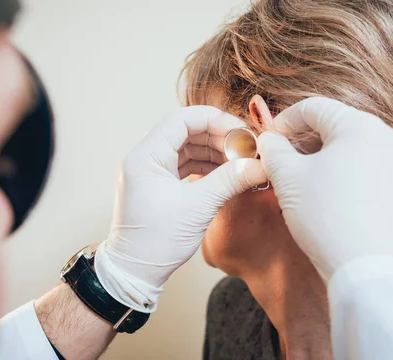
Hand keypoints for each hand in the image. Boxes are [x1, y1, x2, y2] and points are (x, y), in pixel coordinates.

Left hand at [95, 106, 266, 310]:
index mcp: (145, 157)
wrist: (134, 272)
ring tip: (239, 161)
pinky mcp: (156, 184)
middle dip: (217, 136)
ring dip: (213, 151)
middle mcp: (144, 158)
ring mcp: (149, 171)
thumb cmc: (156, 243)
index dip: (214, 120)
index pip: (181, 119)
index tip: (240, 131)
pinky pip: (183, 163)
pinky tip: (226, 172)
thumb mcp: (198, 208)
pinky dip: (205, 165)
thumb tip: (258, 165)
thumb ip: (229, 181)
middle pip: (185, 130)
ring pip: (186, 146)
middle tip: (244, 148)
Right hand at [257, 97, 392, 279]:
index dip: (284, 120)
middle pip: (336, 125)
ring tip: (301, 178)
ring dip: (323, 156)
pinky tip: (327, 195)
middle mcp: (388, 138)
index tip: (268, 138)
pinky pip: (368, 169)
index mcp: (360, 125)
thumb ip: (273, 149)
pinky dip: (344, 173)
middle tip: (281, 158)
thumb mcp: (288, 177)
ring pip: (353, 147)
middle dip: (304, 139)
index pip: (314, 107)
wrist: (366, 269)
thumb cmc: (326, 216)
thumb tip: (269, 140)